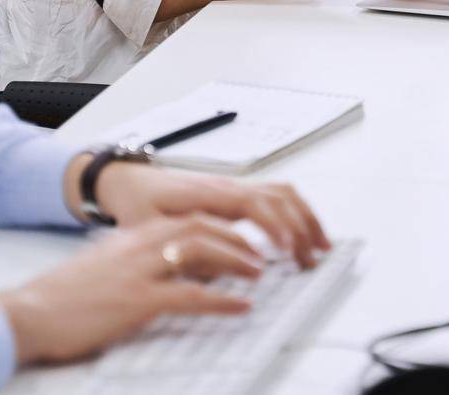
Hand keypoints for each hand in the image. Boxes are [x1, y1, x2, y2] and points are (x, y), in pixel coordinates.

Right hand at [0, 216, 259, 365]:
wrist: (30, 313)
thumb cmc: (63, 296)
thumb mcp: (104, 264)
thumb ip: (134, 258)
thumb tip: (166, 265)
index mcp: (133, 235)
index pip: (188, 219)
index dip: (220, 227)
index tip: (240, 238)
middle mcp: (140, 245)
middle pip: (202, 228)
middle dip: (236, 239)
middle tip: (259, 255)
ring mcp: (141, 270)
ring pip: (203, 253)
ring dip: (237, 262)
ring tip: (258, 274)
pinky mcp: (138, 300)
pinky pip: (193, 295)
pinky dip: (223, 300)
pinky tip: (240, 306)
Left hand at [76, 161, 330, 266]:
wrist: (128, 182)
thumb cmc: (137, 204)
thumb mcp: (148, 229)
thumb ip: (179, 247)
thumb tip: (215, 266)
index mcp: (209, 194)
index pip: (254, 204)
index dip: (275, 226)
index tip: (288, 249)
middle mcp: (229, 186)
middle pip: (279, 198)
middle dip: (301, 228)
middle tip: (310, 260)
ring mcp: (236, 187)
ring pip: (284, 194)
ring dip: (306, 219)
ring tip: (321, 248)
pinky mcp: (238, 195)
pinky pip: (277, 197)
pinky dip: (298, 213)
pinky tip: (305, 235)